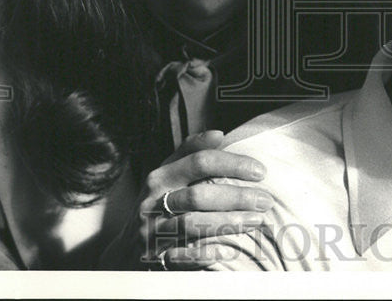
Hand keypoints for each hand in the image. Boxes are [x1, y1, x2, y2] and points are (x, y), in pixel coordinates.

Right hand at [97, 130, 272, 268]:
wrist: (126, 248)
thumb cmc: (155, 203)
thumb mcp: (167, 173)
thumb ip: (190, 151)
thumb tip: (219, 134)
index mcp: (160, 177)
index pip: (199, 162)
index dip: (232, 164)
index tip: (259, 171)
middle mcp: (154, 202)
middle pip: (199, 195)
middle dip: (236, 197)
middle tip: (265, 200)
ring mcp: (152, 231)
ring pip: (194, 225)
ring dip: (229, 223)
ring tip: (256, 221)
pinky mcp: (155, 257)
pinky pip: (183, 256)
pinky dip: (207, 253)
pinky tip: (228, 249)